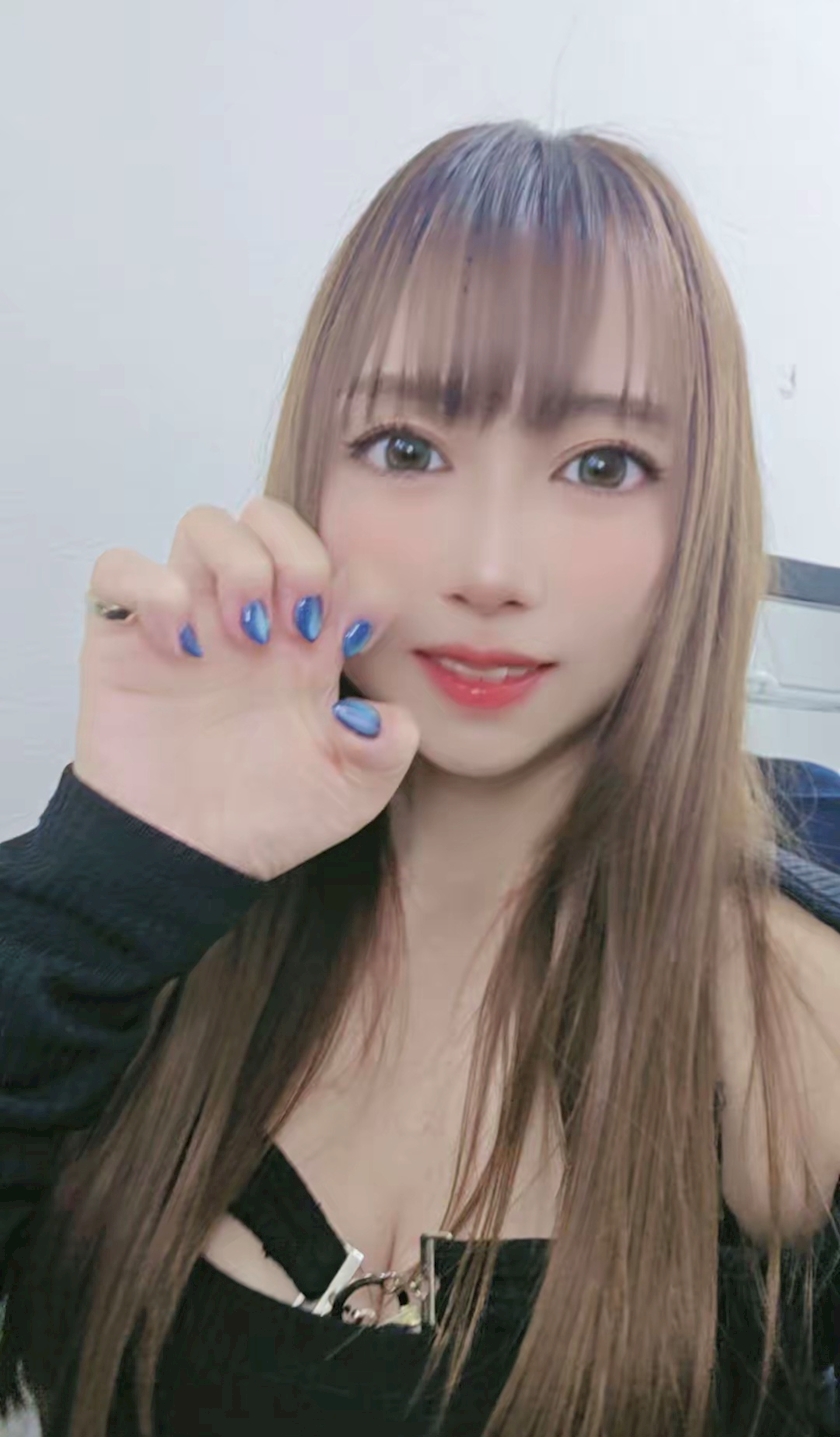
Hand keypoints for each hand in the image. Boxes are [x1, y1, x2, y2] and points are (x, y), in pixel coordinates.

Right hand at [73, 498, 418, 879]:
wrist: (185, 859)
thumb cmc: (265, 822)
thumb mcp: (349, 794)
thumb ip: (387, 750)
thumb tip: (392, 715)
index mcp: (308, 645)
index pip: (340, 563)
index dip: (358, 581)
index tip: (353, 638)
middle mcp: (249, 620)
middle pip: (269, 518)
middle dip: (295, 552)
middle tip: (298, 622)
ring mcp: (188, 623)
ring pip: (204, 525)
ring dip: (234, 564)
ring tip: (240, 636)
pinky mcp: (124, 641)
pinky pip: (118, 568)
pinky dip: (148, 587)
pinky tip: (178, 647)